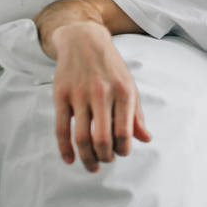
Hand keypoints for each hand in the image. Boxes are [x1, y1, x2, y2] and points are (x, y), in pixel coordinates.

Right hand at [51, 22, 150, 171]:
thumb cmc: (111, 68)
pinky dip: (65, 149)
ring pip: (81, 137)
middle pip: (102, 139)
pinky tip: (69, 159)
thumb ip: (137, 115)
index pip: (124, 132)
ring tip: (91, 165)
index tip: (121, 153)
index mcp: (123, 92)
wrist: (83, 41)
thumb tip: (146, 139)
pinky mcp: (60, 96)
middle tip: (105, 161)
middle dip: (105, 157)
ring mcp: (79, 95)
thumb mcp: (129, 86)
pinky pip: (61, 129)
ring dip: (86, 157)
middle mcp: (102, 94)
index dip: (123, 149)